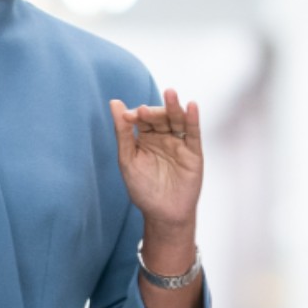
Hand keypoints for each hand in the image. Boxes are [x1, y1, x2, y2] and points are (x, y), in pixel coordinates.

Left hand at [109, 89, 202, 230]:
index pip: (142, 118)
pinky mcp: (194, 153)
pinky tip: (191, 106)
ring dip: (174, 107)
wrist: (162, 214)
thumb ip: (123, 132)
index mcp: (146, 138)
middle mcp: (164, 137)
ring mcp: (180, 144)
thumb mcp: (128, 159)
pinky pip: (193, 133)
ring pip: (177, 121)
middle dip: (153, 112)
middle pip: (161, 117)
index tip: (127, 117)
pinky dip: (193, 119)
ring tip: (170, 93)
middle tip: (143, 112)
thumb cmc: (143, 189)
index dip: (135, 115)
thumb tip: (114, 102)